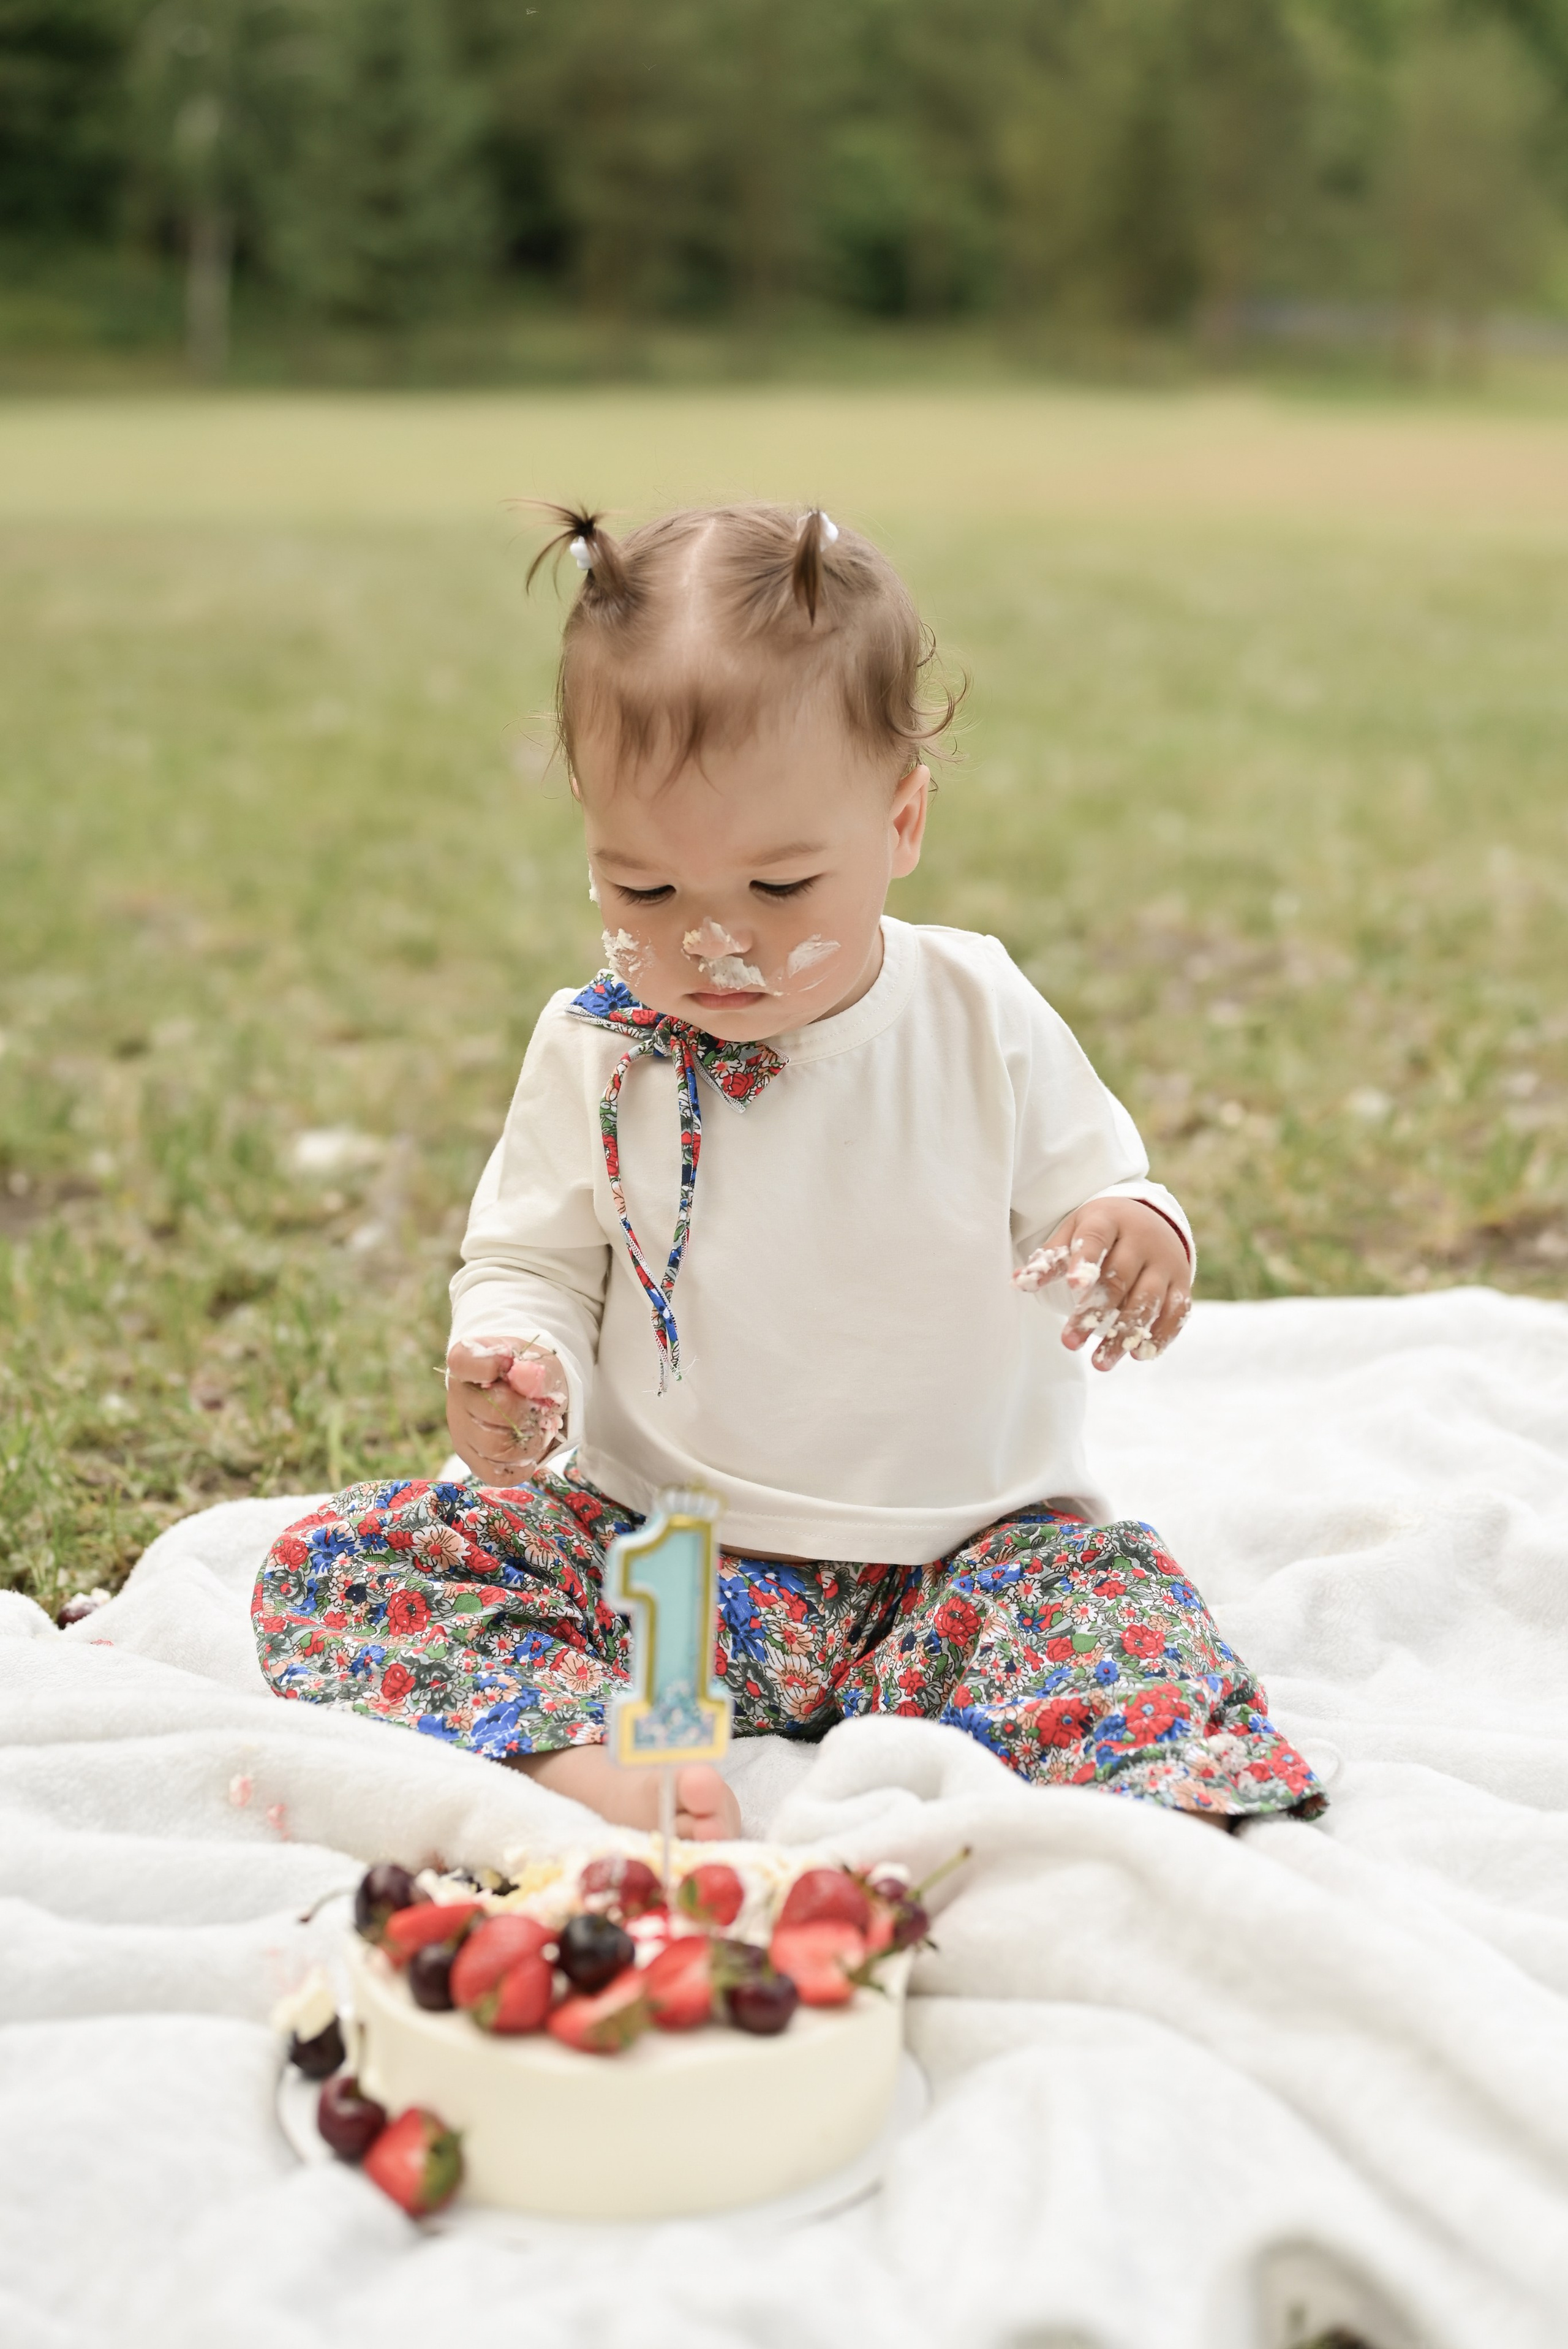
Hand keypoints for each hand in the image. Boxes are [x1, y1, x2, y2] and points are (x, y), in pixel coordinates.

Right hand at [445, 1338, 567, 1483]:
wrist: (525, 1393)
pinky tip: (529, 1450)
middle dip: (528, 1411)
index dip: (489, 1364)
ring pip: (497, 1448)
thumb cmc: (529, 1374)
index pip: (464, 1361)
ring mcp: (460, 1430)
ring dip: (530, 1441)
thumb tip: (526, 1376)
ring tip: (537, 1427)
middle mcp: (457, 1396)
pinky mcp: (471, 1458)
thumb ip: (538, 1371)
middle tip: (540, 1406)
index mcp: (467, 1362)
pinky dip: (522, 1466)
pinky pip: (496, 1474)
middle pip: (495, 1411)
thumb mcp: (542, 1364)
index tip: (509, 1362)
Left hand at [1014, 1200, 1191, 1371]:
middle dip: (1093, 1314)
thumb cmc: (1101, 1232)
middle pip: (1119, 1279)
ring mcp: (1166, 1263)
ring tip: (1100, 1363)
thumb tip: (1018, 1282)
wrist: (1151, 1218)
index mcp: (1110, 1220)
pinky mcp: (1182, 1284)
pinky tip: (1138, 1356)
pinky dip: (1160, 1336)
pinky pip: (1176, 1313)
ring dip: (1123, 1335)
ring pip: (1147, 1301)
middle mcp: (1142, 1239)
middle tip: (1069, 1343)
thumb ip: (1050, 1258)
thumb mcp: (1075, 1232)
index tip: (1072, 1286)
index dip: (1085, 1261)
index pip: (1096, 1239)